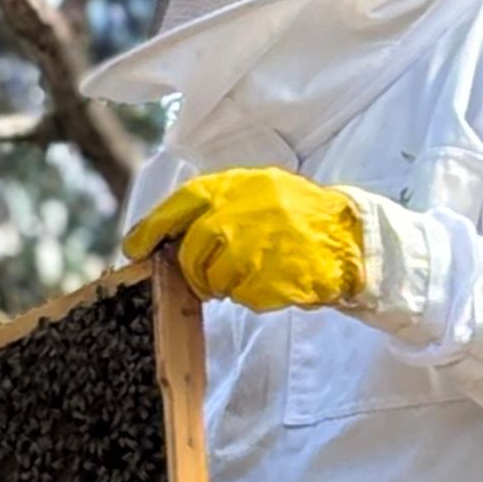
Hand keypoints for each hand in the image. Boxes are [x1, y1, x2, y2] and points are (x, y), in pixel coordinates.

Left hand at [125, 166, 368, 313]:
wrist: (348, 238)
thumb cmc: (299, 216)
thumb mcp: (259, 191)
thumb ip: (218, 205)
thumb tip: (169, 234)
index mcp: (235, 186)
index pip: (180, 204)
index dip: (151, 228)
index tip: (134, 248)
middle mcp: (239, 213)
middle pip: (191, 250)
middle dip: (193, 269)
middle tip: (206, 275)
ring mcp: (252, 247)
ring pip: (212, 278)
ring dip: (223, 283)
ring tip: (252, 271)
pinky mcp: (265, 279)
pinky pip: (240, 295)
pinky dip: (249, 294)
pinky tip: (271, 279)